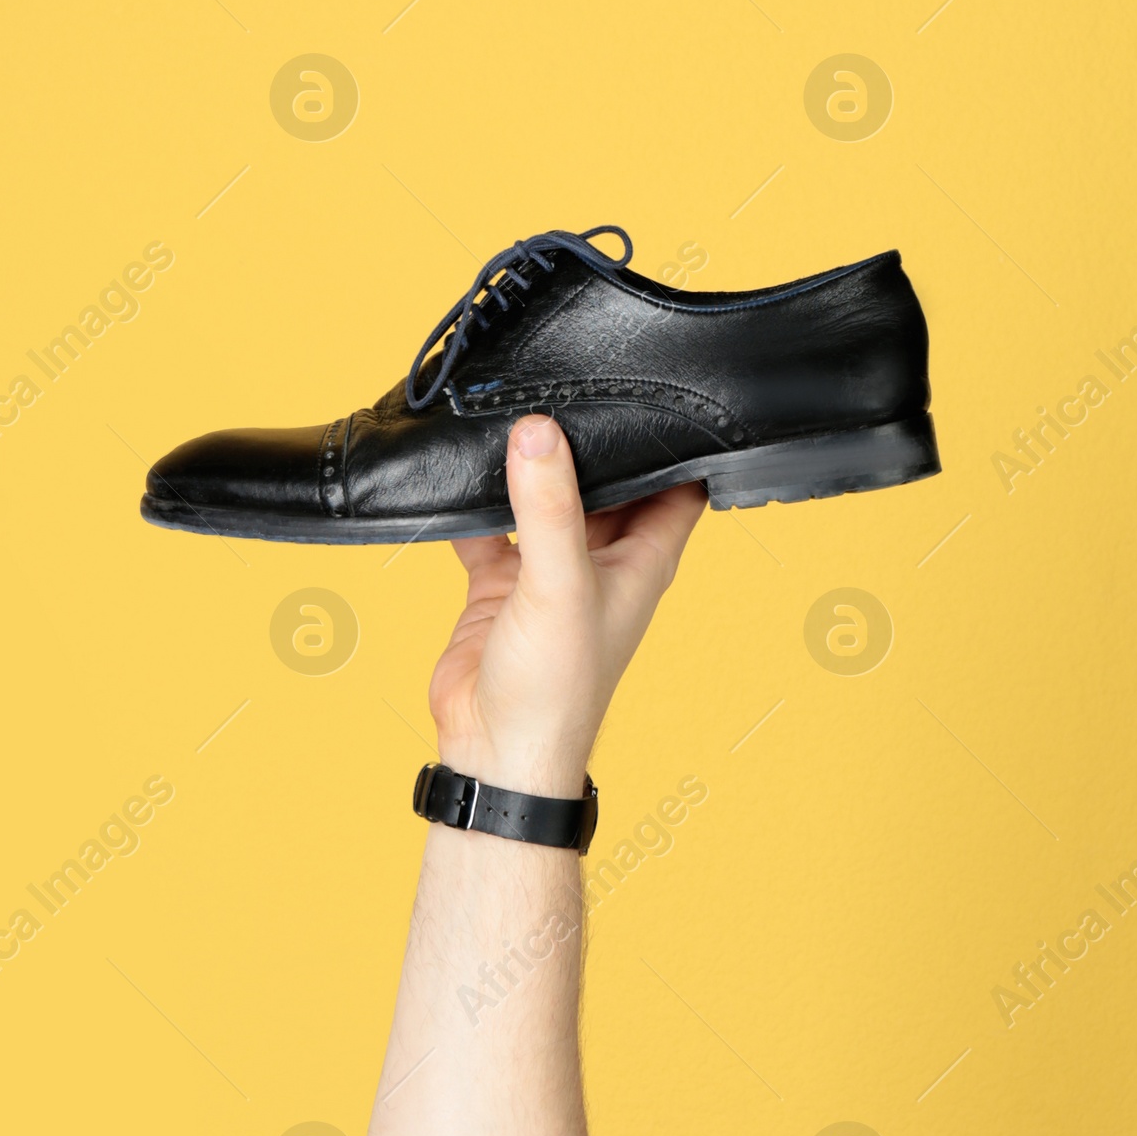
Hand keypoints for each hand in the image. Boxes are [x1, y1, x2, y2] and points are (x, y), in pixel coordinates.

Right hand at [430, 415, 705, 796]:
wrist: (494, 750)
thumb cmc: (555, 691)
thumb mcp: (560, 585)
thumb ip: (550, 508)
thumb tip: (538, 433)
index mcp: (641, 560)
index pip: (677, 487)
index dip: (675, 443)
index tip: (656, 393)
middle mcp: (601, 562)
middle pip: (607, 483)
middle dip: (589, 442)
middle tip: (566, 385)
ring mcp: (549, 573)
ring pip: (545, 500)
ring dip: (530, 467)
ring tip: (510, 411)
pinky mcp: (501, 586)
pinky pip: (490, 529)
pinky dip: (475, 504)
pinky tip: (459, 473)